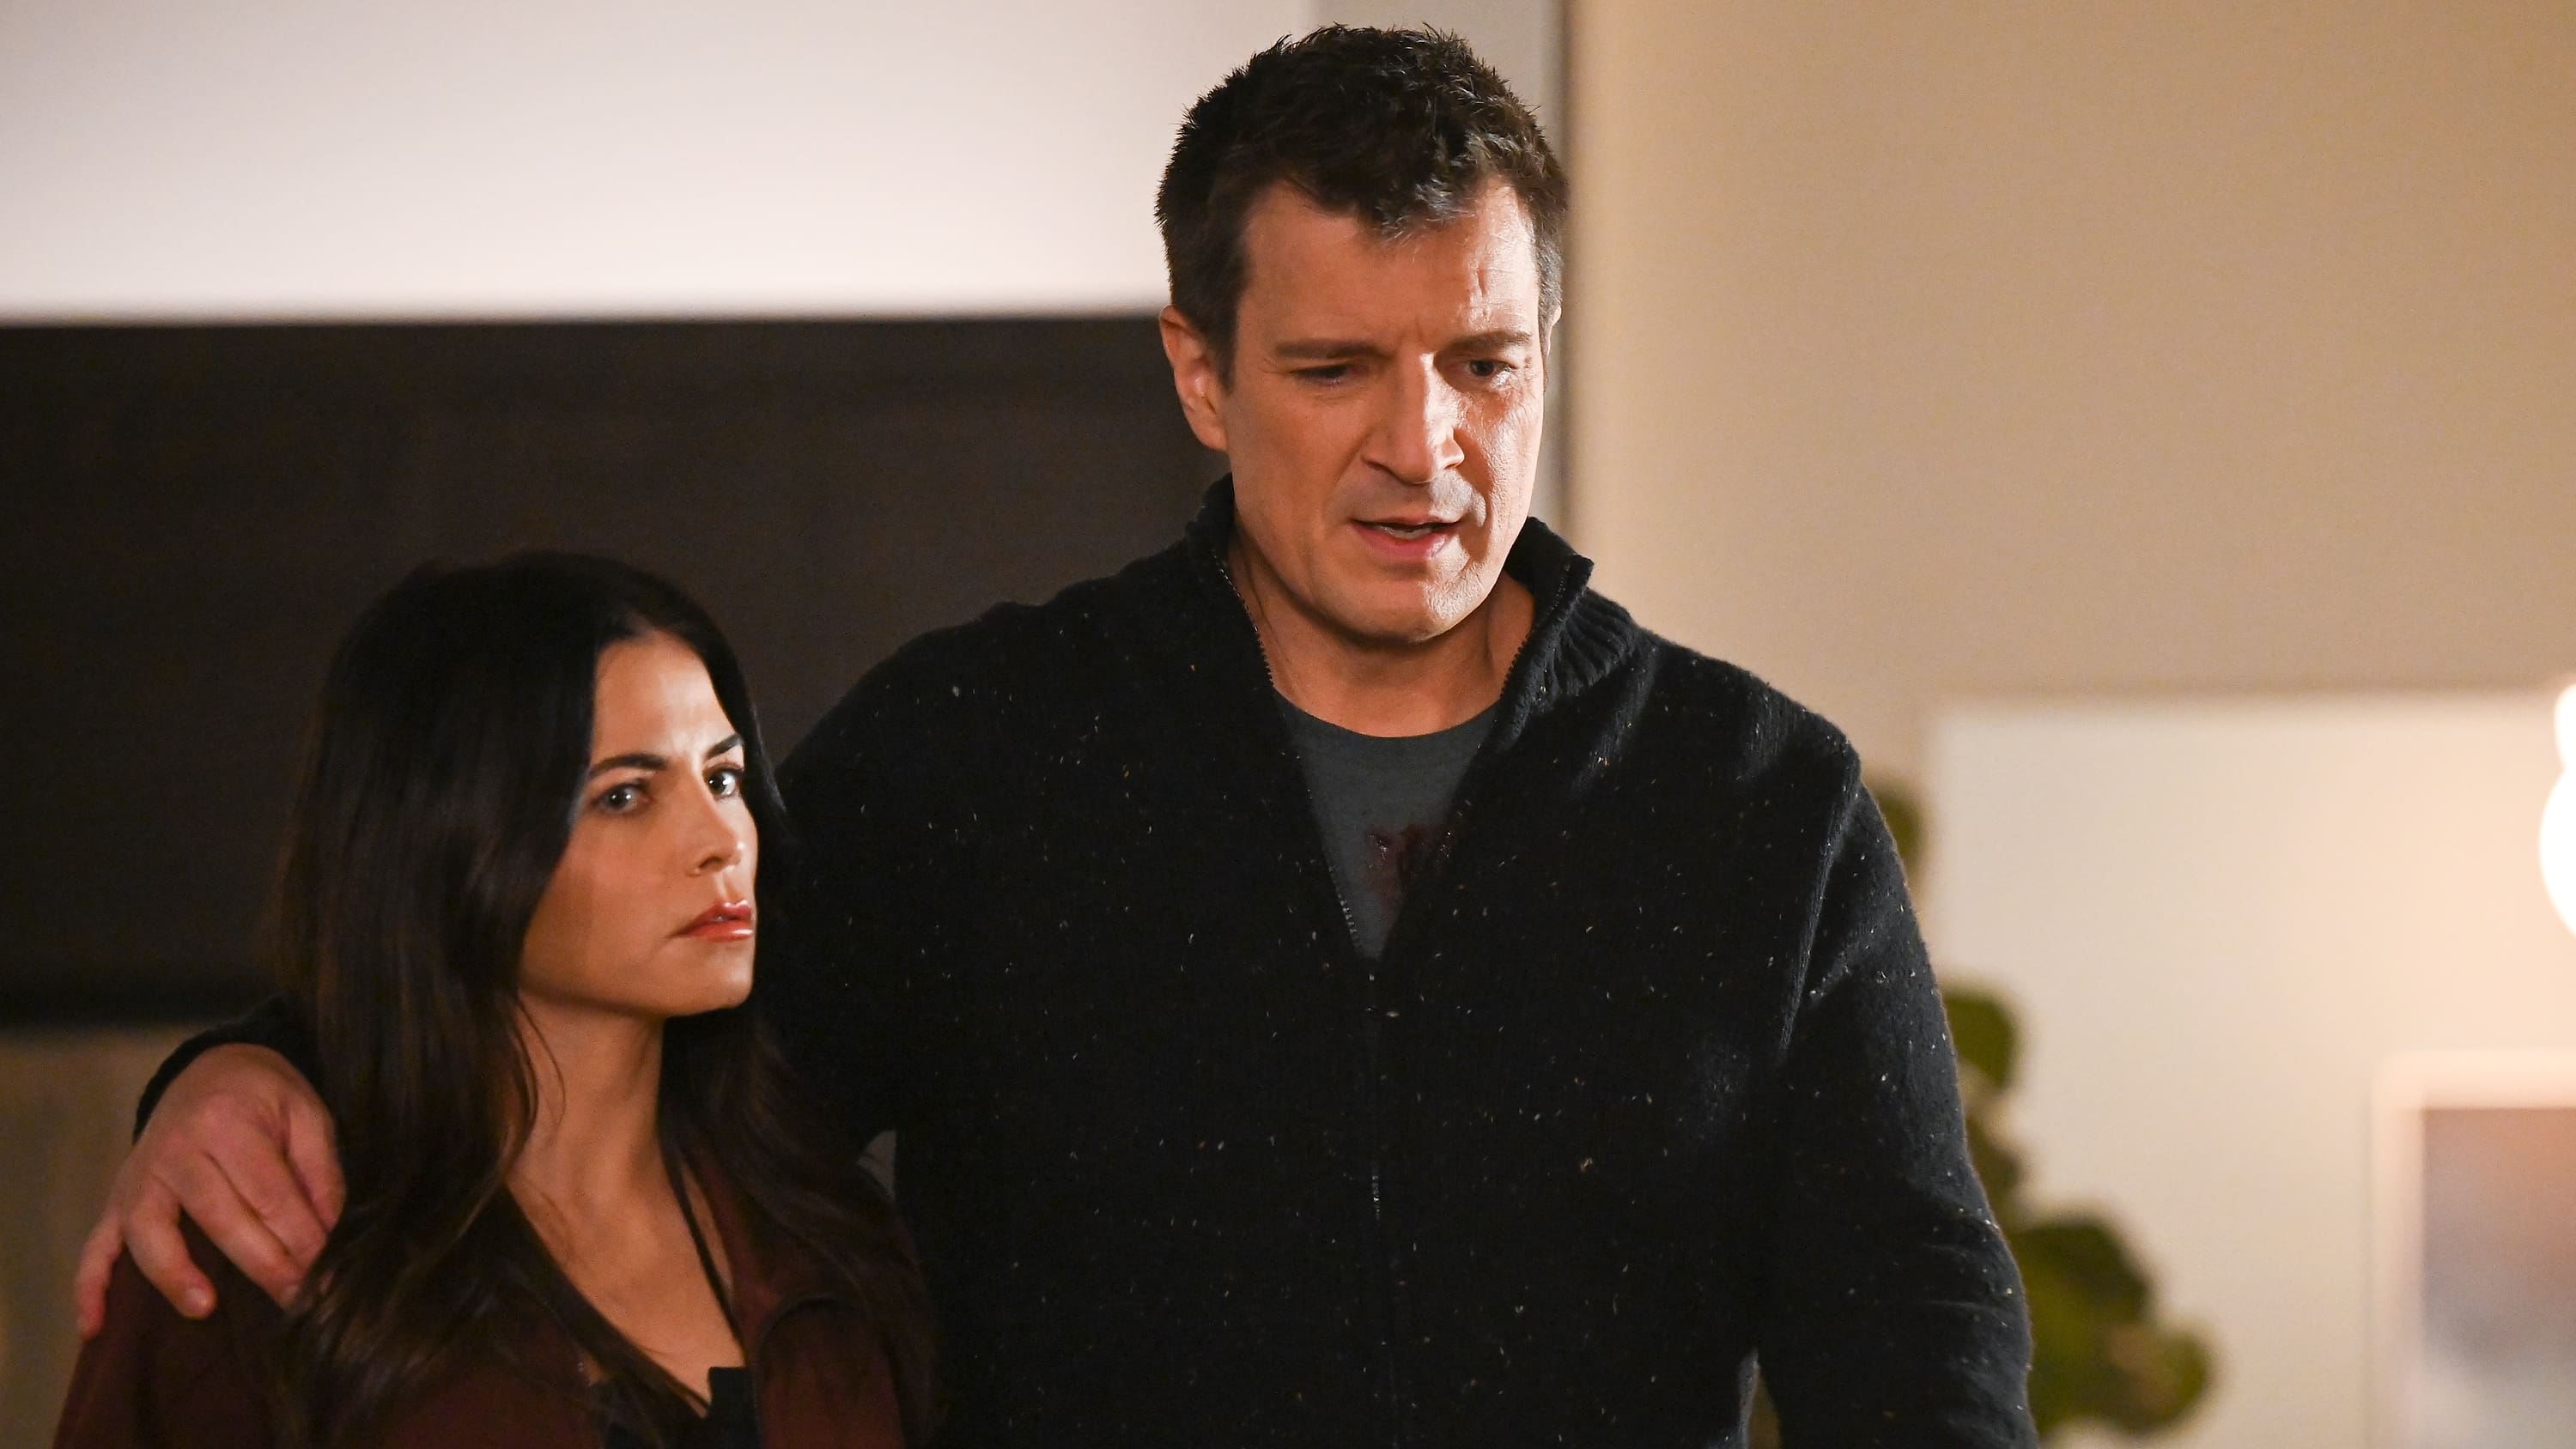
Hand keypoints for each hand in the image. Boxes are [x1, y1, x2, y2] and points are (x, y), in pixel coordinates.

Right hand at [73, 1044, 342, 1335]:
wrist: (211, 1068)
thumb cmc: (265, 1097)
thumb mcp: (307, 1114)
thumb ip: (321, 1173)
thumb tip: (331, 1235)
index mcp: (227, 1123)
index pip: (269, 1195)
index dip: (302, 1240)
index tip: (328, 1278)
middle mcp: (175, 1150)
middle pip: (218, 1218)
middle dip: (263, 1265)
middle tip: (297, 1302)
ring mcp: (138, 1177)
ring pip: (150, 1233)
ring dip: (175, 1275)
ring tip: (205, 1309)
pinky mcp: (116, 1198)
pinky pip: (96, 1246)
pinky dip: (91, 1287)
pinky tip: (95, 1327)